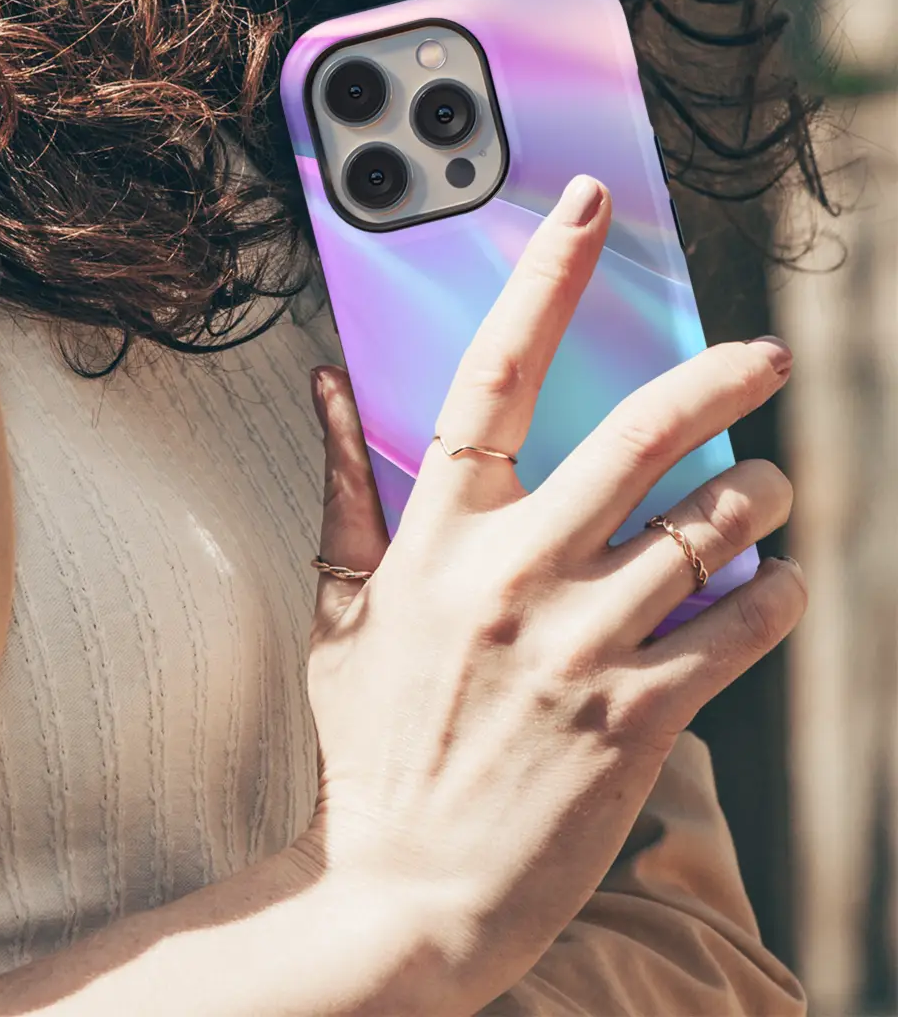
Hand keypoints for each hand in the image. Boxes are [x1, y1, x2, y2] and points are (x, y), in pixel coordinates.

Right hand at [302, 175, 804, 1011]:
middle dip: (720, 379)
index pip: (491, 376)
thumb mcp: (339, 611)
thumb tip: (325, 388)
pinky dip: (775, 594)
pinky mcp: (637, 717)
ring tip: (772, 493)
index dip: (543, 280)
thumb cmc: (370, 744)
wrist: (403, 890)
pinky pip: (738, 627)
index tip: (588, 210)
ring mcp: (580, 645)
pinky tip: (775, 584)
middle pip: (640, 435)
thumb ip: (342, 491)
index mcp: (436, 540)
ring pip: (709, 528)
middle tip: (761, 357)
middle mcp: (512, 575)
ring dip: (762, 498)